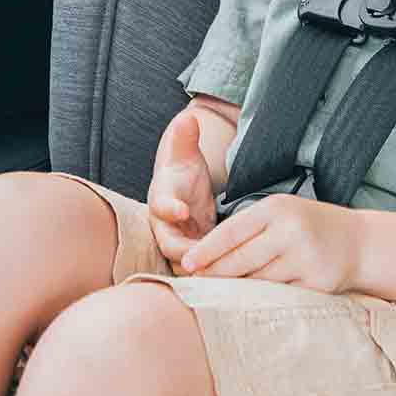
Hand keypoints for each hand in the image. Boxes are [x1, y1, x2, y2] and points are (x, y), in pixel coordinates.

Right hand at [148, 110, 217, 274]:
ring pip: (185, 264)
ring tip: (226, 272)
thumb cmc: (181, 171)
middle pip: (171, 246)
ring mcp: (179, 243)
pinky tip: (234, 276)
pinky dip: (214, 273)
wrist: (181, 191)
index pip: (160, 205)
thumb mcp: (184, 152)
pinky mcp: (194, 255)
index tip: (182, 210)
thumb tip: (187, 118)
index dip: (169, 208)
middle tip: (211, 254)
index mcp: (162, 199)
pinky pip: (201, 269)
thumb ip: (184, 137)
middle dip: (188, 252)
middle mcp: (165, 227)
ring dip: (204, 268)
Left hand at [181, 193, 361, 294]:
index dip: (206, 250)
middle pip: (240, 260)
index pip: (232, 232)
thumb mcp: (280, 214)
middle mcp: (291, 230)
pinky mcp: (316, 283)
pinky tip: (248, 304)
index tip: (185, 265)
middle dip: (214, 275)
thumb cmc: (308, 227)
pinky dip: (261, 300)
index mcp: (277, 209)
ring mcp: (305, 257)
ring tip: (215, 296)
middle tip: (194, 285)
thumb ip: (248, 230)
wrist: (359, 243)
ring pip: (257, 282)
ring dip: (235, 290)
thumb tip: (204, 259)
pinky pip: (278, 296)